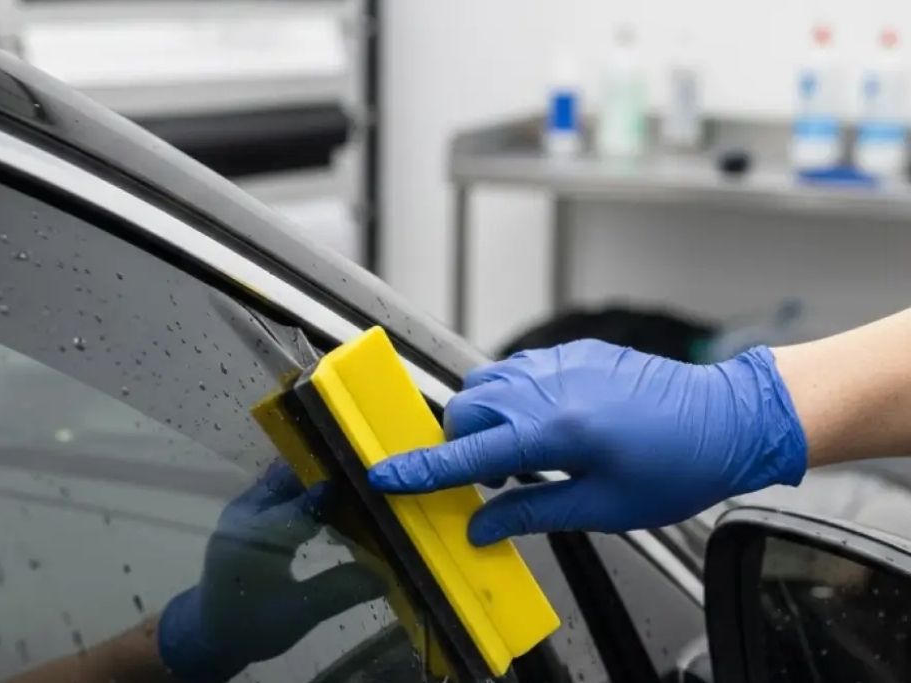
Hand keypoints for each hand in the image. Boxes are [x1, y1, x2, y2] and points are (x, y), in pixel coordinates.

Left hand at [158, 462, 383, 681]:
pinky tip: (325, 505)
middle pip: (293, 477)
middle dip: (328, 477)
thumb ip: (342, 588)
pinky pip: (275, 490)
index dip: (344, 492)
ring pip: (283, 480)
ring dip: (313, 482)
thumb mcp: (301, 612)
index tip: (376, 487)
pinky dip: (300, 491)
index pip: (309, 498)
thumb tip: (387, 573)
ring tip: (350, 491)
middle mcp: (246, 510)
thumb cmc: (253, 624)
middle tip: (366, 484)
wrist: (209, 634)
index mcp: (258, 532)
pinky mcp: (242, 514)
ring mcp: (241, 509)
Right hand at [369, 340, 806, 543]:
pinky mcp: (574, 351)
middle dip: (458, 444)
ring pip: (486, 382)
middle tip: (491, 476)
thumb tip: (481, 527)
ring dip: (483, 417)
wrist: (727, 417)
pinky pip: (518, 368)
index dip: (422, 470)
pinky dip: (510, 395)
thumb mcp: (603, 506)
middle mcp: (550, 388)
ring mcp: (561, 362)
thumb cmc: (677, 466)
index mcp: (556, 433)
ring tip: (520, 450)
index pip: (468, 455)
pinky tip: (542, 421)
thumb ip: (532, 513)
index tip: (386, 476)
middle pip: (465, 409)